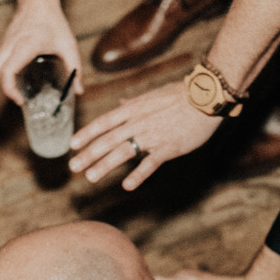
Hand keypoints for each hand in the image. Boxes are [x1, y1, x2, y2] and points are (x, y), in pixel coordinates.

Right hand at [0, 2, 81, 119]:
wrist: (37, 0)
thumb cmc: (53, 22)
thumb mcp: (68, 44)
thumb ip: (74, 68)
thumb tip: (78, 92)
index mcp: (26, 44)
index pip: (9, 69)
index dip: (10, 88)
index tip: (21, 101)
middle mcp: (10, 46)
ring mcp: (3, 46)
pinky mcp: (2, 48)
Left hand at [68, 81, 220, 189]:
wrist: (206, 97)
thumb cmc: (181, 95)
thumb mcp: (152, 95)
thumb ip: (134, 102)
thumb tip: (120, 103)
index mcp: (134, 109)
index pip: (104, 122)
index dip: (87, 134)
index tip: (72, 145)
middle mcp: (138, 122)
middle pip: (108, 139)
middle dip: (88, 154)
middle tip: (73, 167)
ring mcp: (153, 135)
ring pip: (123, 151)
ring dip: (104, 165)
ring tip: (90, 177)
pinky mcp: (169, 147)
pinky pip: (150, 162)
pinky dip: (138, 174)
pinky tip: (127, 185)